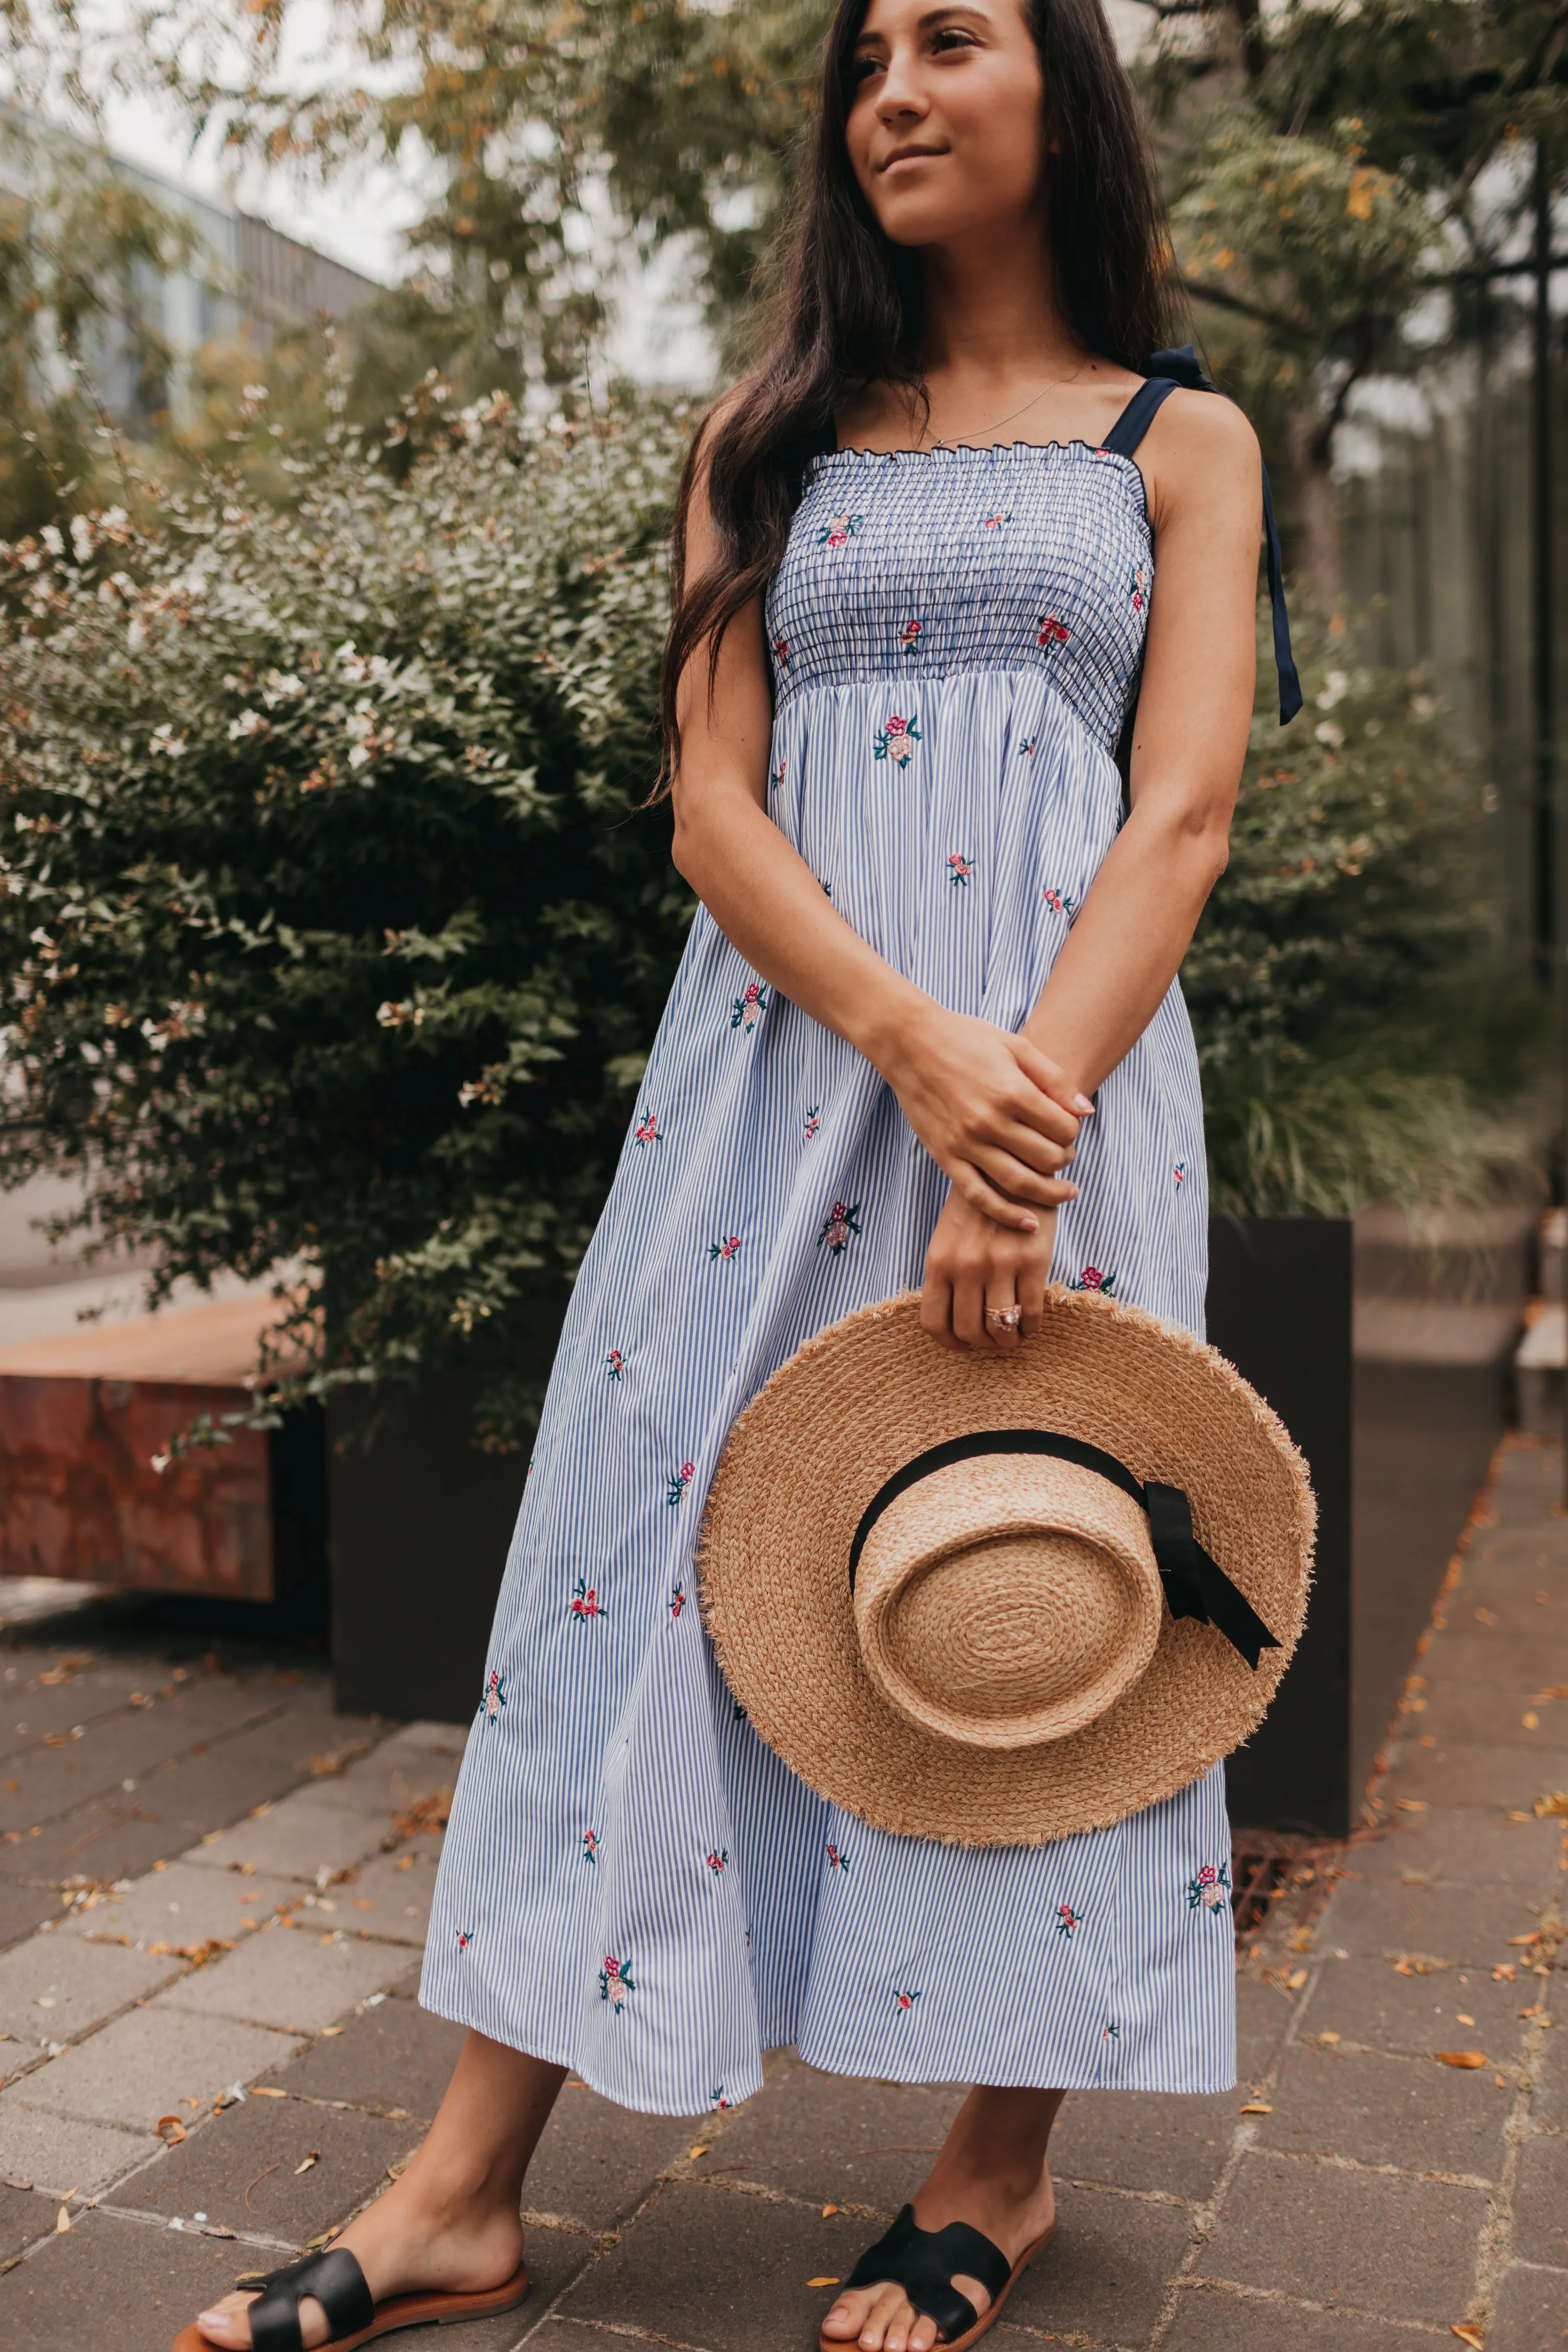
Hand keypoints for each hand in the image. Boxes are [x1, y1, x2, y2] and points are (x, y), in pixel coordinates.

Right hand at [876, 1004, 1089, 1231]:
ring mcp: (966, 1143)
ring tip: (1064, 1192)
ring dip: (1050, 1193)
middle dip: (1065, 1159)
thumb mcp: (1017, 1046)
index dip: (1074, 1132)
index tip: (1068, 1128)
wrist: (910, 1044)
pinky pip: (979, 1196)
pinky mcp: (946, 1157)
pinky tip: (1029, 1222)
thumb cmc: (966, 1040)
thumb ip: (1054, 1079)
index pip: (1063, 1128)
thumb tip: (1086, 1112)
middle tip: (1065, 1154)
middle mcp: (990, 1122)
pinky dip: (1006, 1214)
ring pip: (1019, 1183)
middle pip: (1047, 1158)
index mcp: (1012, 1092)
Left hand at [921, 1193, 1056, 1351]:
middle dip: (984, 1343)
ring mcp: (999, 1265)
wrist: (1014, 1170)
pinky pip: (1031, 1313)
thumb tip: (954, 1319)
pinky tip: (1031, 1322)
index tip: (965, 1343)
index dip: (950, 1343)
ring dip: (1008, 1340)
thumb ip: (947, 1274)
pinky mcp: (1033, 1262)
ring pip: (1001, 1329)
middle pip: (969, 1332)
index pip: (934, 1323)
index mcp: (939, 1261)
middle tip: (995, 1338)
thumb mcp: (948, 1236)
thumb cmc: (979, 1206)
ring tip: (1014, 1333)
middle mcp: (965, 1267)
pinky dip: (1031, 1327)